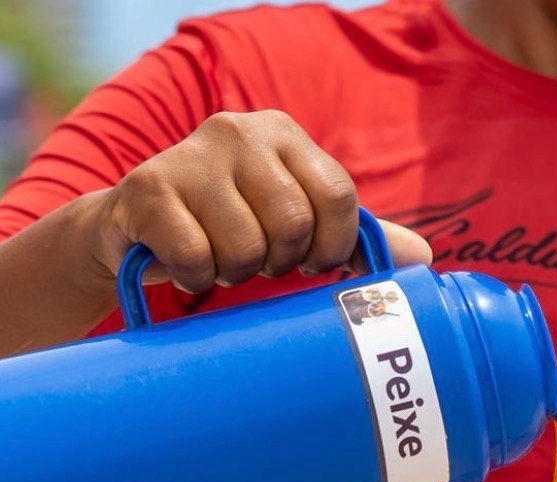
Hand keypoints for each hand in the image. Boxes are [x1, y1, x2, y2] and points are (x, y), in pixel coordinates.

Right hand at [0, 109, 433, 357]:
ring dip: (234, 273)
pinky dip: (194, 276)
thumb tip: (425, 259)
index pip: (338, 196)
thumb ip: (353, 236)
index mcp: (285, 134)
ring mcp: (191, 157)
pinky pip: (195, 256)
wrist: (131, 230)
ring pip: (245, 247)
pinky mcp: (148, 189)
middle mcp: (240, 131)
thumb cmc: (227, 226)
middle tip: (257, 262)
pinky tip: (185, 263)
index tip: (312, 263)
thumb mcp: (294, 224)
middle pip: (293, 225)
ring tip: (220, 260)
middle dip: (278, 263)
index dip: (332, 245)